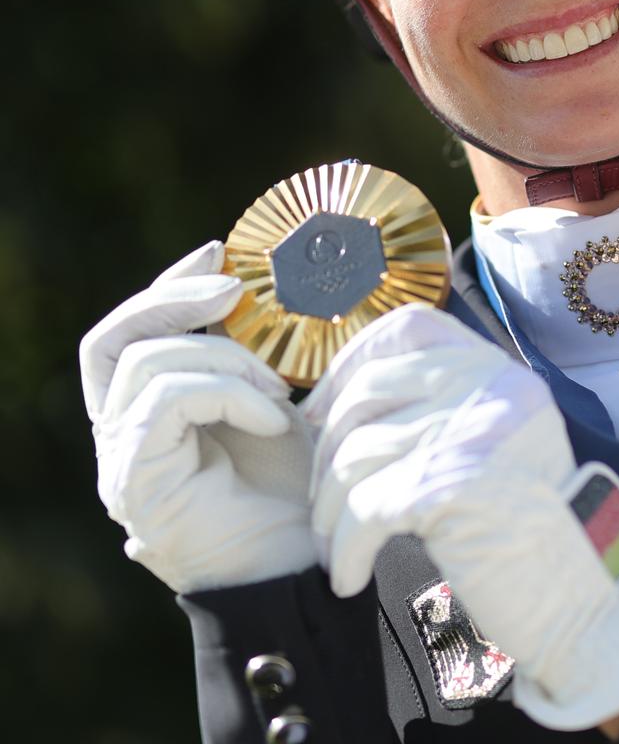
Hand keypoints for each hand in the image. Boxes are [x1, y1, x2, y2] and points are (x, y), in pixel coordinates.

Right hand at [80, 240, 317, 592]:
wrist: (312, 563)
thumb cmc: (299, 486)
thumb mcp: (276, 397)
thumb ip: (251, 351)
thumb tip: (259, 283)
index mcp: (149, 411)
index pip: (129, 331)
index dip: (168, 283)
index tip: (220, 250)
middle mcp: (121, 435)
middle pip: (112, 338)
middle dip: (173, 297)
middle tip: (234, 288)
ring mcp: (120, 461)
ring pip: (146, 362)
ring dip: (224, 358)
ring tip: (278, 386)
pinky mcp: (134, 482)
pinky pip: (167, 401)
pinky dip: (227, 394)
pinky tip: (274, 420)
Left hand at [305, 305, 618, 729]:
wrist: (574, 595)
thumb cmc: (519, 524)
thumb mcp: (491, 438)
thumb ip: (439, 404)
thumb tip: (340, 397)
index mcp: (497, 368)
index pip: (408, 328)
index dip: (354, 361)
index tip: (324, 411)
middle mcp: (487, 385)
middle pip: (367, 391)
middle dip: (326, 449)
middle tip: (323, 501)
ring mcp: (469, 432)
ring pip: (355, 454)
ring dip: (329, 511)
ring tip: (334, 547)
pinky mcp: (450, 486)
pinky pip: (364, 508)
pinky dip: (343, 549)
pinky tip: (347, 576)